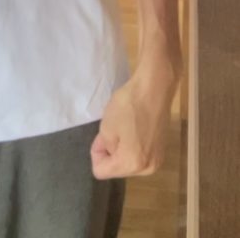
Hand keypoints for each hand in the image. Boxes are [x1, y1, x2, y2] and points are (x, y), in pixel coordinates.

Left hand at [90, 63, 177, 179]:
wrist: (155, 88)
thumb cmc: (129, 105)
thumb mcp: (106, 126)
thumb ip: (104, 147)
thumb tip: (111, 151)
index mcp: (131, 164)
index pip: (101, 171)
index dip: (97, 152)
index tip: (102, 135)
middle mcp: (147, 169)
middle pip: (116, 169)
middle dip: (110, 152)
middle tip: (113, 128)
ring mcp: (157, 160)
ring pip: (128, 163)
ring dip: (122, 149)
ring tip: (126, 127)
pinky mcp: (162, 150)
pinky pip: (140, 156)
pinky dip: (134, 146)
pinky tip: (136, 128)